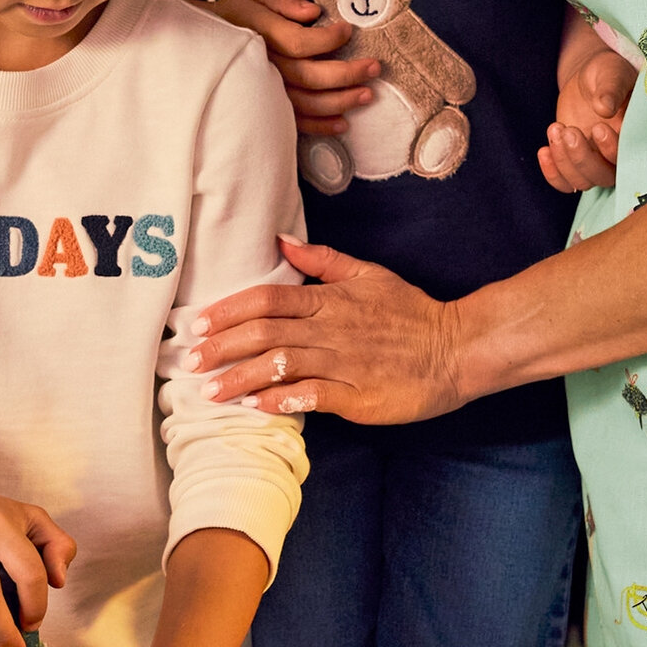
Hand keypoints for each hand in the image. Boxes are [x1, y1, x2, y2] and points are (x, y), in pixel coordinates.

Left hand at [188, 237, 466, 423]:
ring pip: (281, 366)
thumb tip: (282, 239)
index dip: (229, 310)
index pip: (268, 299)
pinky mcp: (357, 395)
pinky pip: (311, 396)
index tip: (199, 324)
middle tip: (190, 362)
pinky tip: (255, 407)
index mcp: (330, 300)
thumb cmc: (411, 313)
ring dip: (240, 378)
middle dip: (222, 347)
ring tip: (210, 392)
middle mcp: (331, 329)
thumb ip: (324, 261)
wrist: (456, 348)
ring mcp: (344, 363)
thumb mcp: (369, 275)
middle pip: (264, 333)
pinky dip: (280, 401)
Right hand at [211, 0, 378, 136]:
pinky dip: (319, 126)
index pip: (300, 43)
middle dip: (346, 73)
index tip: (348, 30)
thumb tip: (313, 11)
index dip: (329, 39)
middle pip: (309, 76)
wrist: (200, 47)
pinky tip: (343, 124)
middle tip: (374, 67)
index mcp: (260, 36)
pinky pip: (294, 123)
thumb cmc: (234, 18)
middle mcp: (263, 68)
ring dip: (340, 102)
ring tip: (367, 95)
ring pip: (306, 103)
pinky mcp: (265, 109)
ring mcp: (263, 93)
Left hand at [540, 46, 636, 191]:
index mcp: (635, 136)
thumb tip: (604, 108)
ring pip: (582, 182)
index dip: (611, 149)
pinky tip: (544, 150)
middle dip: (582, 158)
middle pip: (602, 177)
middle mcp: (617, 155)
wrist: (590, 78)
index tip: (598, 126)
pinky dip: (552, 173)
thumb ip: (611, 89)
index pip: (627, 158)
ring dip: (564, 161)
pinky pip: (564, 182)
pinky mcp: (575, 161)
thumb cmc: (608, 72)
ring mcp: (595, 161)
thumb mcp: (611, 73)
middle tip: (569, 130)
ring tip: (555, 128)